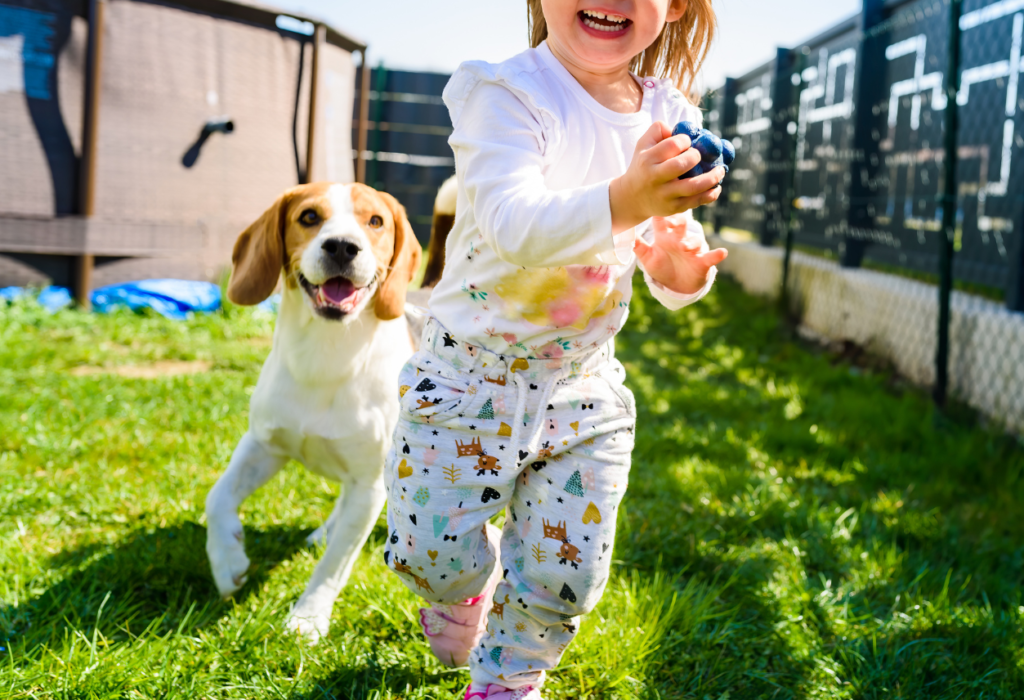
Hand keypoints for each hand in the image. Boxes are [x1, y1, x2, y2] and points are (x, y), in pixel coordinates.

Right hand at [609, 121, 724, 233]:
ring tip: (720, 170)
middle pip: (682, 164)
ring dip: (712, 177)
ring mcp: (664, 195)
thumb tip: (684, 129)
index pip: (673, 145)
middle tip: (699, 156)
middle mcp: (655, 177)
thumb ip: (659, 130)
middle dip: (696, 157)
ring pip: (693, 186)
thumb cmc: (643, 166)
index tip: (688, 143)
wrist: (631, 198)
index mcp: (648, 159)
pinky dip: (710, 194)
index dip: (686, 140)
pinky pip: (696, 201)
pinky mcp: (673, 208)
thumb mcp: (643, 145)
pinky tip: (716, 187)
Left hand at [634, 214, 727, 294]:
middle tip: (675, 219)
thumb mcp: (648, 259)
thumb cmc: (662, 267)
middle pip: (681, 225)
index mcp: (665, 236)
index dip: (660, 215)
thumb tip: (624, 234)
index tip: (656, 206)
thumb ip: (639, 247)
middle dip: (679, 221)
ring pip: (695, 241)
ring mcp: (693, 249)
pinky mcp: (703, 262)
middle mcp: (680, 239)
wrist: (676, 285)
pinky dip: (716, 255)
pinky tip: (722, 253)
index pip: (663, 221)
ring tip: (685, 247)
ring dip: (691, 242)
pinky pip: (711, 257)